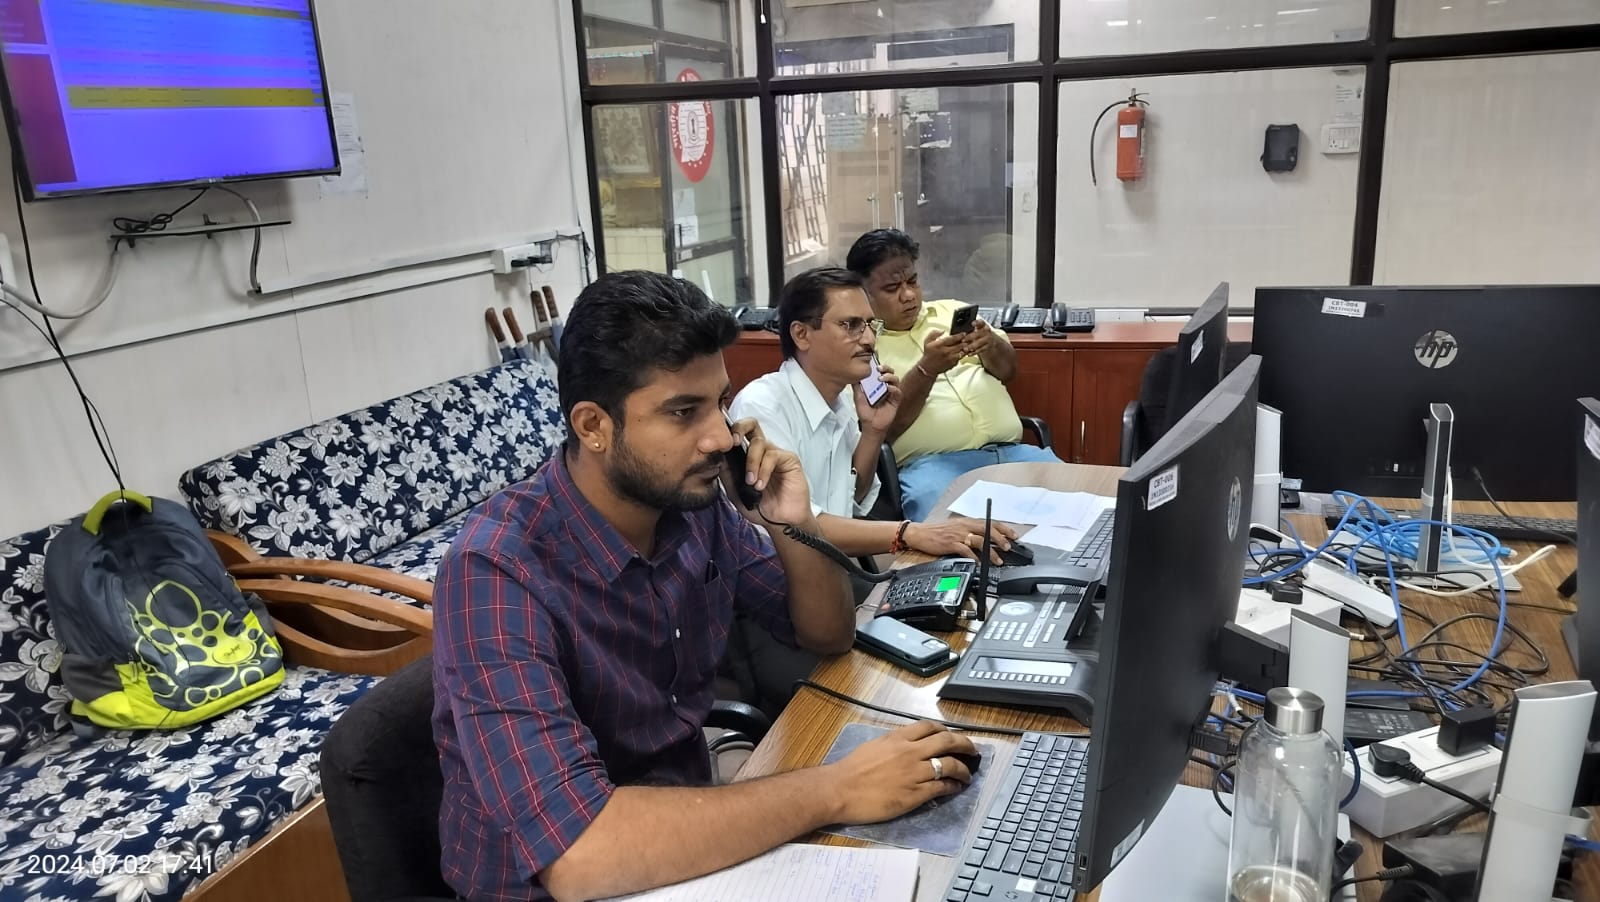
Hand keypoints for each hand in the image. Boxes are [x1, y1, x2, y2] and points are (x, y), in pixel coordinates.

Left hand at [722, 417, 813, 527]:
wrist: (780, 522)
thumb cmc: (759, 506)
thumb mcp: (735, 491)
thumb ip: (726, 473)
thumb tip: (714, 456)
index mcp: (747, 455)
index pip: (737, 434)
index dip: (724, 434)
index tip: (709, 444)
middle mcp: (762, 450)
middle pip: (751, 424)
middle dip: (739, 428)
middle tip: (732, 443)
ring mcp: (776, 453)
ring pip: (759, 443)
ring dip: (751, 463)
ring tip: (750, 482)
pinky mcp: (789, 459)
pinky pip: (773, 456)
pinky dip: (763, 470)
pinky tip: (760, 485)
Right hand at [823, 720, 977, 824]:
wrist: (839, 790)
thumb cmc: (851, 769)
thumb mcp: (874, 746)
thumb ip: (893, 744)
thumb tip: (907, 745)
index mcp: (898, 738)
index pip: (929, 727)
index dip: (946, 731)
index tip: (952, 736)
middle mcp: (910, 752)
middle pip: (947, 742)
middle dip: (965, 745)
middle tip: (972, 751)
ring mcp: (914, 773)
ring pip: (949, 765)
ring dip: (963, 769)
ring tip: (967, 775)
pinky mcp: (915, 794)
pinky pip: (941, 787)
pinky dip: (952, 786)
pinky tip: (955, 788)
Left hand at [852, 365, 901, 435]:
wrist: (870, 425)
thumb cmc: (865, 411)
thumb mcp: (858, 396)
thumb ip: (856, 386)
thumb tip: (853, 374)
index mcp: (877, 383)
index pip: (880, 370)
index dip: (879, 363)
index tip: (875, 355)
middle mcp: (885, 386)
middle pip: (890, 372)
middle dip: (885, 367)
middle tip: (878, 368)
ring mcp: (891, 393)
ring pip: (895, 379)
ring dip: (889, 376)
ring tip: (881, 378)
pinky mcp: (896, 400)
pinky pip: (898, 391)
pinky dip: (893, 388)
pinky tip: (888, 388)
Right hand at [905, 517, 1018, 562]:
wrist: (919, 533)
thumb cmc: (937, 532)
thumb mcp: (956, 528)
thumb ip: (970, 532)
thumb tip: (985, 539)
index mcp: (967, 522)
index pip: (990, 522)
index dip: (1003, 528)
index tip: (1014, 535)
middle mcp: (965, 526)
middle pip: (988, 529)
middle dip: (1001, 538)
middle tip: (1009, 547)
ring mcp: (958, 534)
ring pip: (980, 540)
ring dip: (991, 551)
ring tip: (998, 560)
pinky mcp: (951, 543)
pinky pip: (966, 550)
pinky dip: (974, 557)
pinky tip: (979, 563)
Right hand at [918, 330, 965, 376]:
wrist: (928, 368)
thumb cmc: (928, 354)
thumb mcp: (927, 341)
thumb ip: (934, 334)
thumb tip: (942, 330)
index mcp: (940, 345)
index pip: (952, 339)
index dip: (959, 336)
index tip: (963, 334)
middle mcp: (946, 352)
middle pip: (959, 345)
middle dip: (964, 341)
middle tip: (967, 339)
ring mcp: (950, 359)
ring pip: (962, 352)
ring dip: (965, 348)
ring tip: (966, 345)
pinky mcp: (953, 364)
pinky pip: (960, 358)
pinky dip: (962, 354)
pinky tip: (962, 352)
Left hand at [961, 318, 998, 358]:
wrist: (990, 340)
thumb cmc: (979, 333)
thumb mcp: (977, 329)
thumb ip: (970, 329)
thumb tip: (959, 333)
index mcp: (983, 325)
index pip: (981, 322)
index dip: (977, 323)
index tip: (972, 323)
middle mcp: (987, 331)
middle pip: (979, 333)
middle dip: (970, 337)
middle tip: (963, 340)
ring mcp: (988, 339)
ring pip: (979, 342)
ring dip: (972, 346)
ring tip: (965, 349)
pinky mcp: (988, 347)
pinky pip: (980, 350)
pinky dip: (974, 352)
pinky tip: (969, 354)